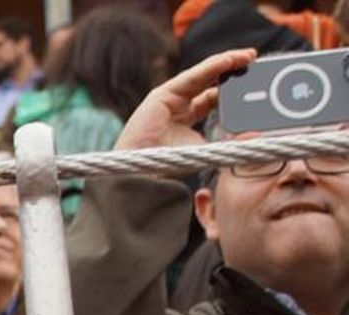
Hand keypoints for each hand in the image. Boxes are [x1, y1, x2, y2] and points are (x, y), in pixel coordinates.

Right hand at [114, 49, 254, 151]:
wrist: (143, 172)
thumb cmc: (169, 165)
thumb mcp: (209, 150)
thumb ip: (230, 142)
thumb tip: (257, 136)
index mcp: (187, 117)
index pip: (214, 96)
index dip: (234, 87)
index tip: (257, 82)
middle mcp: (179, 104)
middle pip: (210, 81)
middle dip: (233, 70)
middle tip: (256, 62)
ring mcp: (170, 98)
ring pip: (203, 74)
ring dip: (227, 62)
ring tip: (249, 56)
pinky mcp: (162, 94)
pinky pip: (192, 76)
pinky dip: (212, 66)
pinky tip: (230, 60)